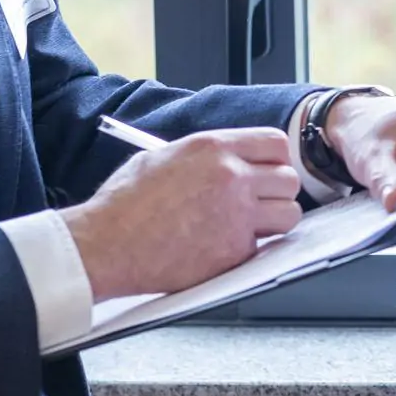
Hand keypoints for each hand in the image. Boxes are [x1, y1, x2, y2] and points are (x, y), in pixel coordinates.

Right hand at [59, 127, 301, 298]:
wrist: (106, 245)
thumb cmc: (124, 204)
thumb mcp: (161, 158)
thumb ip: (202, 156)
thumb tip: (225, 158)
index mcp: (212, 148)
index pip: (276, 144)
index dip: (275, 160)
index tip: (268, 171)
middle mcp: (231, 177)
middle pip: (289, 180)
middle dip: (277, 192)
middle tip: (259, 203)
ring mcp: (236, 215)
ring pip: (289, 214)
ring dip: (275, 221)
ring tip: (248, 226)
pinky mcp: (234, 251)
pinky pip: (264, 247)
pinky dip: (249, 249)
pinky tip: (222, 247)